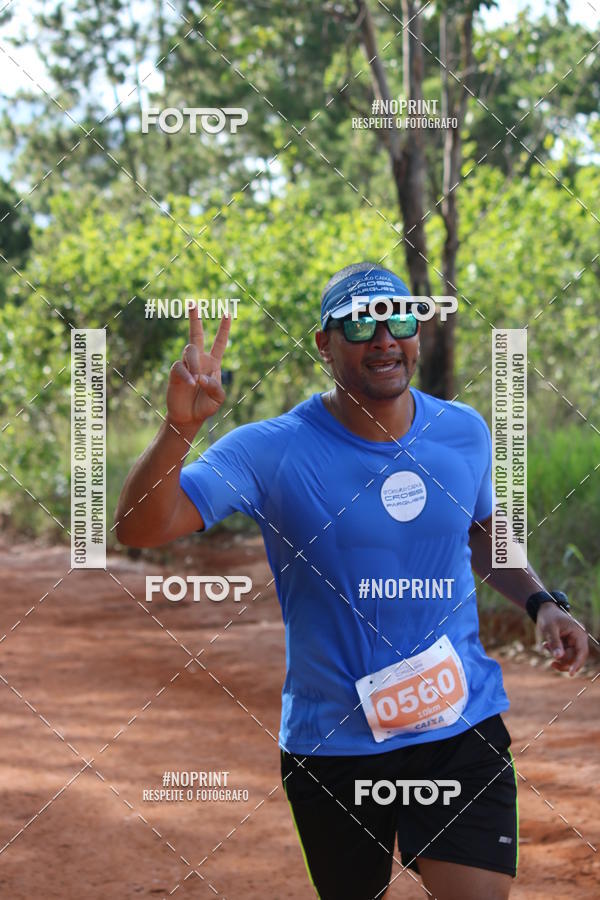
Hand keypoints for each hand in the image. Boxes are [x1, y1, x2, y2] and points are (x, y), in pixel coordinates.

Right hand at [166, 304, 230, 427]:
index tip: (227, 312)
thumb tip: (201, 377)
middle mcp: (199, 360)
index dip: (223, 328)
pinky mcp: (176, 372)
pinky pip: (180, 367)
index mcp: (213, 363)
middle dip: (195, 319)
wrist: (189, 417)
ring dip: (195, 364)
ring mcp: (186, 365)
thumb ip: (215, 387)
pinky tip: (191, 384)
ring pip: (189, 350)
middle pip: (196, 334)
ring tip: (197, 381)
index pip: (219, 342)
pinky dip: (187, 374)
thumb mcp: (218, 399)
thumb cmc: (205, 406)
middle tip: (193, 303)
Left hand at [537, 603, 588, 675]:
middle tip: (550, 660)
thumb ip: (555, 642)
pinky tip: (546, 645)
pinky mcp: (567, 644)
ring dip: (556, 656)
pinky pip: (563, 655)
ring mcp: (573, 642)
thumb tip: (559, 657)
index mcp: (578, 634)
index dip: (577, 664)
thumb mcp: (549, 628)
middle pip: (575, 658)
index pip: (581, 652)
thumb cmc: (548, 617)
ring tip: (546, 646)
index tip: (571, 674)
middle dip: (562, 660)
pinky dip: (554, 653)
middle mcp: (578, 639)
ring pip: (568, 658)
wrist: (545, 610)